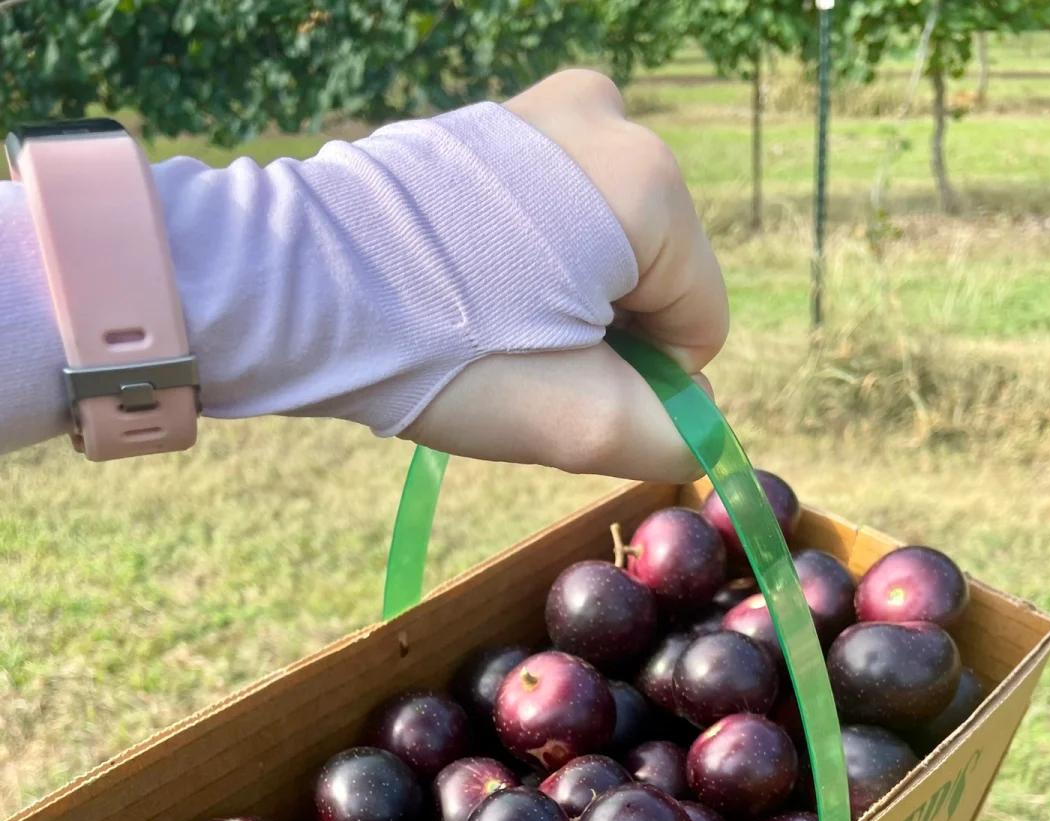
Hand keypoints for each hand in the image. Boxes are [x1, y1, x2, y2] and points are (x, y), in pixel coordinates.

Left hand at [401, 69, 727, 482]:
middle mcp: (611, 118)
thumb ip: (670, 434)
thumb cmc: (446, 356)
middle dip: (603, 330)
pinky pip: (552, 213)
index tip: (566, 383)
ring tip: (489, 321)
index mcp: (650, 183)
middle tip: (519, 355)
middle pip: (653, 277)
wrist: (303, 291)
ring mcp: (547, 111)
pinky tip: (469, 287)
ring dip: (564, 299)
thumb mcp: (575, 420)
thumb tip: (696, 422)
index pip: (701, 320)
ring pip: (602, 248)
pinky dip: (526, 260)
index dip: (646, 378)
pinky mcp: (495, 124)